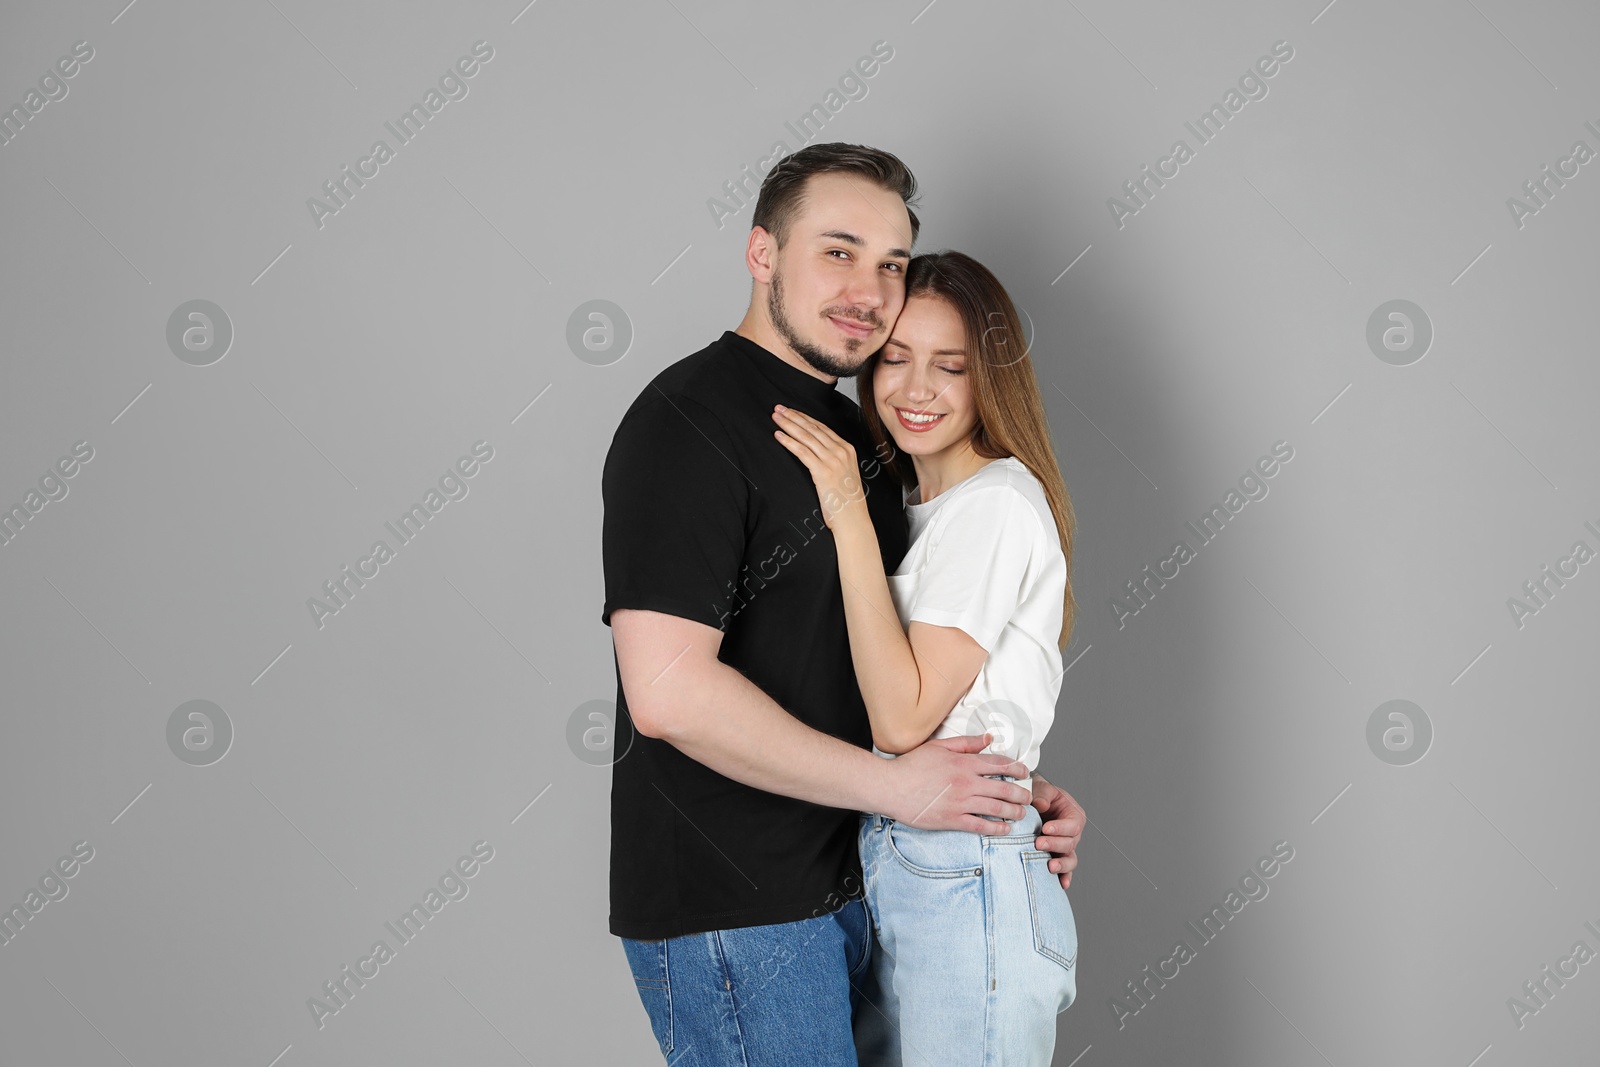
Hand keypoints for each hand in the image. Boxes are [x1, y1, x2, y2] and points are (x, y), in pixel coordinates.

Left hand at [770, 405, 868, 530]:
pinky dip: (789, 442)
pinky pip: (802, 451)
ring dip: (789, 425)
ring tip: (776, 417)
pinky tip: (778, 436)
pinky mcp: (823, 471)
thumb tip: (816, 453)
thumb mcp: (843, 475)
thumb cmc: (846, 501)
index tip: (791, 411)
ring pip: (806, 436)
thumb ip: (833, 461)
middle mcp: (841, 451)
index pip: (822, 427)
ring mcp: (833, 460)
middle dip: (794, 416)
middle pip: (813, 428)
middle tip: (779, 408)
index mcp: (847, 449)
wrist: (853, 519)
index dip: (804, 417)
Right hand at [879, 732, 1031, 833]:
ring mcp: (960, 803)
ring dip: (1013, 811)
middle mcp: (966, 783)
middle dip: (1021, 794)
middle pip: (1003, 788)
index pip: (999, 764)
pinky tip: (1005, 829)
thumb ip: (966, 743)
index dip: (1016, 769)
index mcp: (963, 763)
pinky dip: (996, 828)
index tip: (1025, 773)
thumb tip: (988, 738)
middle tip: (1029, 797)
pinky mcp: (951, 820)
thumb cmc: (912, 765)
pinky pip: (980, 826)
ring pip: (996, 808)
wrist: (890, 786)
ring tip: (1021, 813)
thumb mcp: (939, 747)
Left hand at [1030, 773, 1084, 890]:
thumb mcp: (1041, 788)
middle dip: (1055, 844)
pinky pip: (1064, 870)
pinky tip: (1061, 884)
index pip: (1073, 824)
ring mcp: (1065, 847)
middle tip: (1038, 843)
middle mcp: (1072, 833)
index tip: (1045, 828)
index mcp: (1073, 814)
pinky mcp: (1056, 857)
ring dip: (1062, 864)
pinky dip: (1064, 877)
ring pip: (1070, 859)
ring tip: (1050, 866)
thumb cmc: (1037, 794)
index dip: (1061, 828)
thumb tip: (1040, 805)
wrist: (1028, 803)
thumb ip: (1042, 794)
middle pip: (1070, 843)